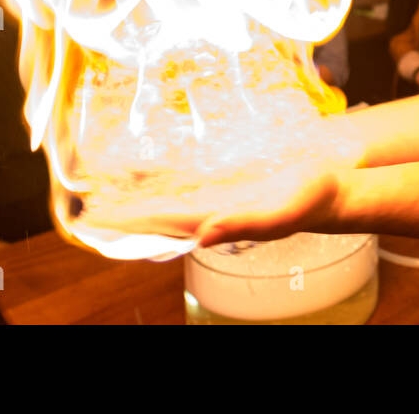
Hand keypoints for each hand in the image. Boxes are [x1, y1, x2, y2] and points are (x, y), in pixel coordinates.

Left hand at [98, 115, 365, 246]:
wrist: (333, 191)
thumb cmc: (310, 202)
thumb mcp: (278, 213)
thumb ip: (240, 224)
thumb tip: (200, 235)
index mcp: (215, 221)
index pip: (158, 223)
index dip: (125, 222)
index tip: (91, 219)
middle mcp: (211, 215)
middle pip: (156, 217)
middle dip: (122, 216)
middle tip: (86, 212)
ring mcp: (220, 202)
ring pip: (169, 204)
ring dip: (139, 204)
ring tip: (109, 200)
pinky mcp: (231, 188)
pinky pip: (189, 189)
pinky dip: (165, 189)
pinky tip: (156, 183)